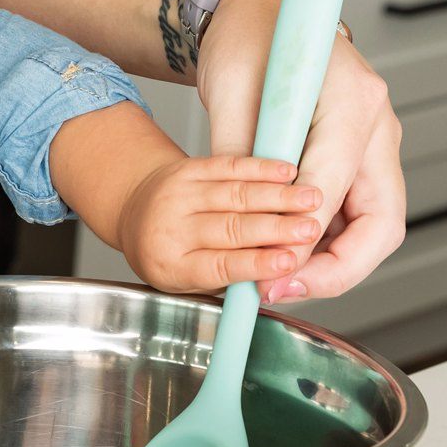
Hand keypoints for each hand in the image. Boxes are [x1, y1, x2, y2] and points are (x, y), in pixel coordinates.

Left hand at [118, 154, 323, 292]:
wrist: (135, 213)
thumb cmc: (171, 255)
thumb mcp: (193, 282)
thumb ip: (233, 281)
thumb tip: (279, 280)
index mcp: (172, 264)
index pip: (219, 265)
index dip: (256, 263)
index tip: (289, 260)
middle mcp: (171, 227)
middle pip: (231, 227)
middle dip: (276, 228)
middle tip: (310, 229)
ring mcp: (178, 194)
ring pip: (234, 194)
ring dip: (277, 196)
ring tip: (311, 200)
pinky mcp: (187, 168)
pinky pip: (228, 165)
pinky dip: (259, 167)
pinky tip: (287, 171)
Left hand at [198, 0, 405, 303]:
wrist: (258, 13)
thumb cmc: (247, 38)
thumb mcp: (230, 93)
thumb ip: (241, 155)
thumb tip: (244, 219)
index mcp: (352, 99)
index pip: (335, 187)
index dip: (301, 236)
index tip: (268, 268)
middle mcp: (377, 122)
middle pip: (380, 220)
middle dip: (335, 268)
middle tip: (283, 290)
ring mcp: (374, 139)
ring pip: (373, 223)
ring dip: (330, 260)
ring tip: (278, 283)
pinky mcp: (359, 152)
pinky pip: (356, 209)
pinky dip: (326, 240)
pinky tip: (286, 256)